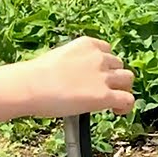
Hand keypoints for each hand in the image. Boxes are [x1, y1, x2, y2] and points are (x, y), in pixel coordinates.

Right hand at [14, 36, 135, 117]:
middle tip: (104, 89)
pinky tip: (117, 112)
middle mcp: (98, 57)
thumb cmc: (34, 76)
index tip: (98, 74)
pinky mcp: (104, 95)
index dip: (104, 64)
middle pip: (118, 64)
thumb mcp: (57, 58)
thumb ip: (72, 63)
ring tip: (113, 101)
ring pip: (127, 79)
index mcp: (86, 44)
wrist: (30, 86)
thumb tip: (74, 77)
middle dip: (113, 76)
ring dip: (122, 88)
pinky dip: (126, 107)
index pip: (106, 50)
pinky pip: (127, 99)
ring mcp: (103, 76)